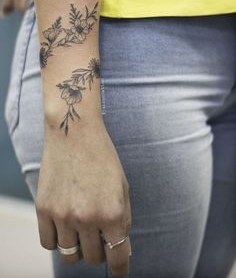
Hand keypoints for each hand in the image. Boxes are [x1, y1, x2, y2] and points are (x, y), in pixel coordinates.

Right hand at [35, 120, 131, 276]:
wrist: (75, 133)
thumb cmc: (103, 157)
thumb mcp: (123, 188)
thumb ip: (122, 220)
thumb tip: (119, 248)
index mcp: (113, 213)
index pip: (118, 258)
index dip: (120, 269)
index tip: (119, 271)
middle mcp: (88, 218)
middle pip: (93, 258)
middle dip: (100, 252)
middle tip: (100, 239)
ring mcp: (63, 215)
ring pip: (70, 255)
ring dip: (79, 248)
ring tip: (82, 233)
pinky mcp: (43, 209)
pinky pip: (49, 243)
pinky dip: (58, 241)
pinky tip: (64, 228)